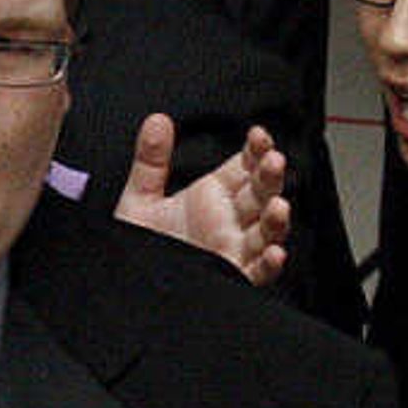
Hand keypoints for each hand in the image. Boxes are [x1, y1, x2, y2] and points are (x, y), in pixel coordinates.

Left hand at [114, 116, 289, 284]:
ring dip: (276, 219)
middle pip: (262, 195)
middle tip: (272, 160)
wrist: (129, 286)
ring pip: (267, 233)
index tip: (258, 135)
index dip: (256, 151)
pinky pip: (257, 273)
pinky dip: (268, 265)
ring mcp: (233, 250)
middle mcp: (229, 222)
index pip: (246, 167)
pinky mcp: (230, 279)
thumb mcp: (140, 200)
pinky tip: (274, 253)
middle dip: (270, 178)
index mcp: (213, 197)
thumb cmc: (141, 247)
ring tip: (278, 205)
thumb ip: (150, 161)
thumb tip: (156, 121)